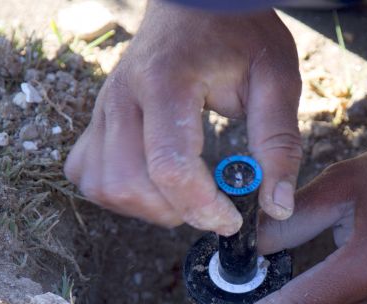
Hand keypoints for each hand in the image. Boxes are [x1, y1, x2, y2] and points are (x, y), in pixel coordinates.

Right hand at [64, 2, 301, 234]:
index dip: (203, 208)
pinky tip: (154, 183)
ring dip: (147, 208)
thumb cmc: (240, 35)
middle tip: (212, 204)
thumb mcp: (276, 80)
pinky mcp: (95, 119)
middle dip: (176, 212)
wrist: (196, 0)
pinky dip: (119, 194)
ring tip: (185, 194)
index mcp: (167, 83)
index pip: (170, 168)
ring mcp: (103, 108)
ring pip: (105, 187)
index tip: (232, 219)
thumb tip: (277, 205)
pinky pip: (88, 175)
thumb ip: (278, 142)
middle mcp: (123, 96)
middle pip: (130, 185)